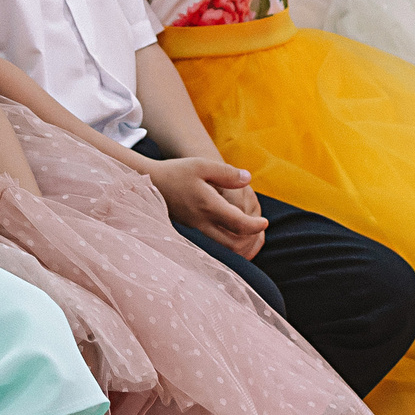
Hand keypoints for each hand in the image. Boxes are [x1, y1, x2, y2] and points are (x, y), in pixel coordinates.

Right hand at [143, 155, 266, 258]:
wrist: (149, 182)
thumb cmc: (176, 171)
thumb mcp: (202, 165)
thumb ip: (227, 173)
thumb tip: (248, 179)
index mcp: (209, 206)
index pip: (239, 225)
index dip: (256, 226)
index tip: (265, 222)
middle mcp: (203, 222)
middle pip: (233, 245)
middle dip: (251, 241)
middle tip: (260, 229)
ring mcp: (197, 228)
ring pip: (224, 249)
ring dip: (240, 246)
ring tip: (250, 233)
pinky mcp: (193, 229)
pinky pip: (215, 245)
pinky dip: (229, 244)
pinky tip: (234, 232)